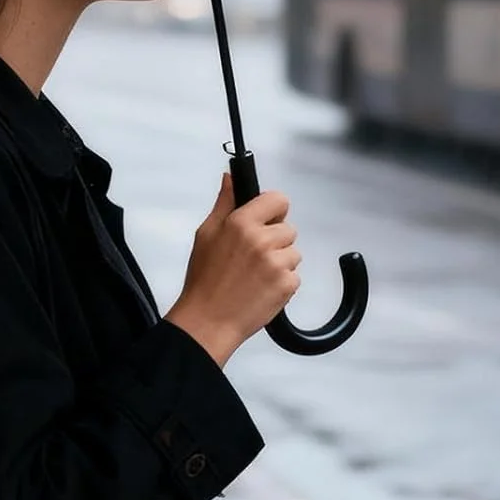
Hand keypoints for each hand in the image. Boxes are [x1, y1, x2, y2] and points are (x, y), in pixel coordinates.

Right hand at [165, 173, 300, 366]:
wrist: (207, 322)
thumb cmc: (204, 281)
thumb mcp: (207, 234)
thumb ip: (224, 203)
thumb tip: (230, 178)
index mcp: (241, 223)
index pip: (278, 199)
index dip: (274, 210)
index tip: (267, 219)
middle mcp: (262, 240)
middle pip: (288, 228)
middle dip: (275, 240)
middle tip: (252, 256)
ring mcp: (276, 263)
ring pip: (293, 253)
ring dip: (280, 262)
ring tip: (255, 275)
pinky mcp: (287, 285)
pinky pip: (294, 276)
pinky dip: (282, 283)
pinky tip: (261, 288)